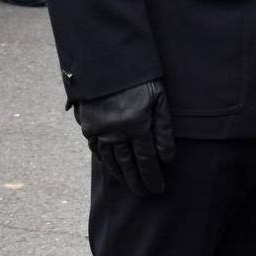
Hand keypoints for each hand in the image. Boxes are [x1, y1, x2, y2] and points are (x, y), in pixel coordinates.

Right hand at [73, 80, 174, 195]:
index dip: (152, 176)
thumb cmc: (141, 78)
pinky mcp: (87, 124)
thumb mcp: (159, 98)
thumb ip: (164, 129)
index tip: (158, 189)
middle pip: (128, 164)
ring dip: (121, 175)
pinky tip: (111, 167)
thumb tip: (168, 158)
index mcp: (136, 125)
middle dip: (137, 181)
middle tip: (145, 194)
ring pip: (110, 160)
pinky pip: (96, 149)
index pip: (147, 160)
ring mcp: (99, 129)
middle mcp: (115, 132)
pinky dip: (104, 161)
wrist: (108, 61)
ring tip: (130, 186)